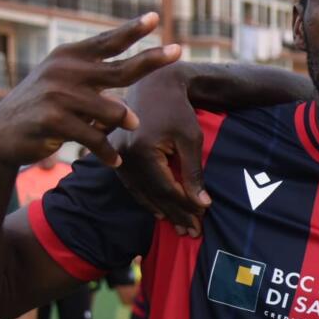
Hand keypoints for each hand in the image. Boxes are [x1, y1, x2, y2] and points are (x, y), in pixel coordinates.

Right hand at [0, 13, 177, 168]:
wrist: (1, 134)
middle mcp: (65, 70)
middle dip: (152, 60)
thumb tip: (135, 80)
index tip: (155, 17)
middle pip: (122, 69)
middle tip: (178, 51)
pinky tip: (114, 161)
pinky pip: (97, 139)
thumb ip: (97, 79)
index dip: (132, 30)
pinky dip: (107, 152)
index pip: (107, 41)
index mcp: (69, 56)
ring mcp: (58, 94)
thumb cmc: (43, 107)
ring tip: (129, 129)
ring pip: (115, 112)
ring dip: (124, 124)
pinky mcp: (54, 120)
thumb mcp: (66, 84)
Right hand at [111, 63, 210, 235]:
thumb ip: (194, 172)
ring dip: (162, 212)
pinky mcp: (115, 155)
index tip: (203, 221)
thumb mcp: (191, 139)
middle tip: (194, 233)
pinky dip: (146, 199)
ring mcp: (116, 156)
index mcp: (143, 150)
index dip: (187, 207)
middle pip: (154, 195)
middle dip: (176, 215)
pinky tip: (159, 212)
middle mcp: (124, 156)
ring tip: (181, 228)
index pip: (168, 189)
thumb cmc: (178, 110)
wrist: (153, 85)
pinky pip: (131, 185)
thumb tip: (203, 204)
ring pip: (141, 193)